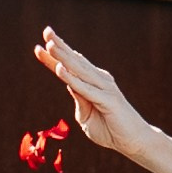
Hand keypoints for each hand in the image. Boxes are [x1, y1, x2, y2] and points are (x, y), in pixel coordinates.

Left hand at [35, 30, 166, 165]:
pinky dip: (72, 79)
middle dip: (59, 46)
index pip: (70, 67)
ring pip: (79, 70)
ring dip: (64, 56)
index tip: (37, 47)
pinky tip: (60, 69)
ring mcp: (104, 88)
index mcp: (91, 84)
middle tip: (46, 30)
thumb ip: (79, 101)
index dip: (54, 57)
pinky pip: (85, 88)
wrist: (133, 141)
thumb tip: (69, 85)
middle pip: (74, 61)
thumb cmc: (110, 129)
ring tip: (49, 44)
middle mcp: (98, 80)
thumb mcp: (86, 116)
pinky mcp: (108, 100)